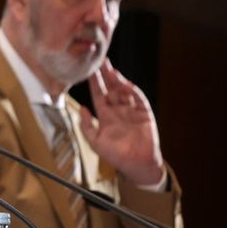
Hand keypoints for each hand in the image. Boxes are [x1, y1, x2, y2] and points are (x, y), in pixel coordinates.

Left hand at [78, 58, 165, 186]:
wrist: (136, 165)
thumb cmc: (115, 155)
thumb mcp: (95, 142)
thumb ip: (87, 126)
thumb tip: (81, 108)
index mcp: (105, 115)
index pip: (98, 95)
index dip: (94, 82)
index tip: (90, 70)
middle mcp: (118, 110)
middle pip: (111, 89)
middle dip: (106, 75)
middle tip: (101, 61)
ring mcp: (131, 111)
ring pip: (124, 91)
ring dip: (118, 81)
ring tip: (112, 71)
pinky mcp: (145, 114)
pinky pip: (139, 99)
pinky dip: (134, 91)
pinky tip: (127, 84)